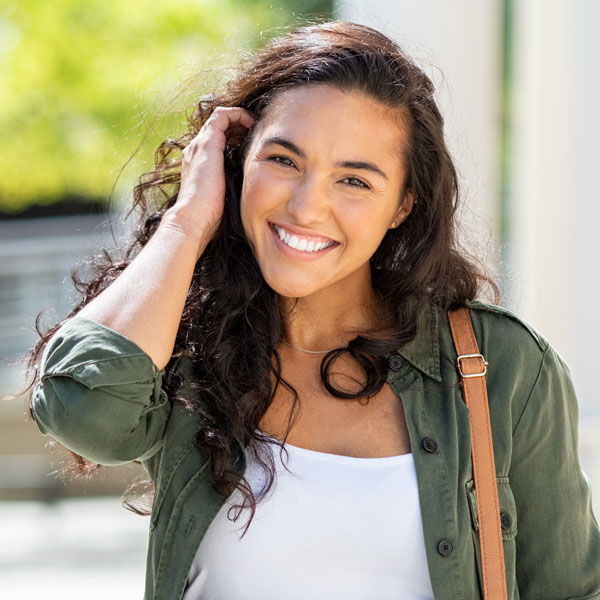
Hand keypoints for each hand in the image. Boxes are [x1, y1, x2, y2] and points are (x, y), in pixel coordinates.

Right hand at [164, 106, 254, 243]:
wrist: (193, 218)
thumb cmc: (210, 215)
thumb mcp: (224, 196)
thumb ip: (233, 185)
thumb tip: (253, 190)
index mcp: (199, 163)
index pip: (217, 140)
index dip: (235, 135)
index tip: (252, 143)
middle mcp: (196, 150)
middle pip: (218, 127)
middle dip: (238, 126)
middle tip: (256, 131)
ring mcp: (200, 145)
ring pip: (220, 118)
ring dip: (240, 118)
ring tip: (256, 125)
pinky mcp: (207, 143)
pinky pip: (222, 116)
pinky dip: (238, 115)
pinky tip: (252, 124)